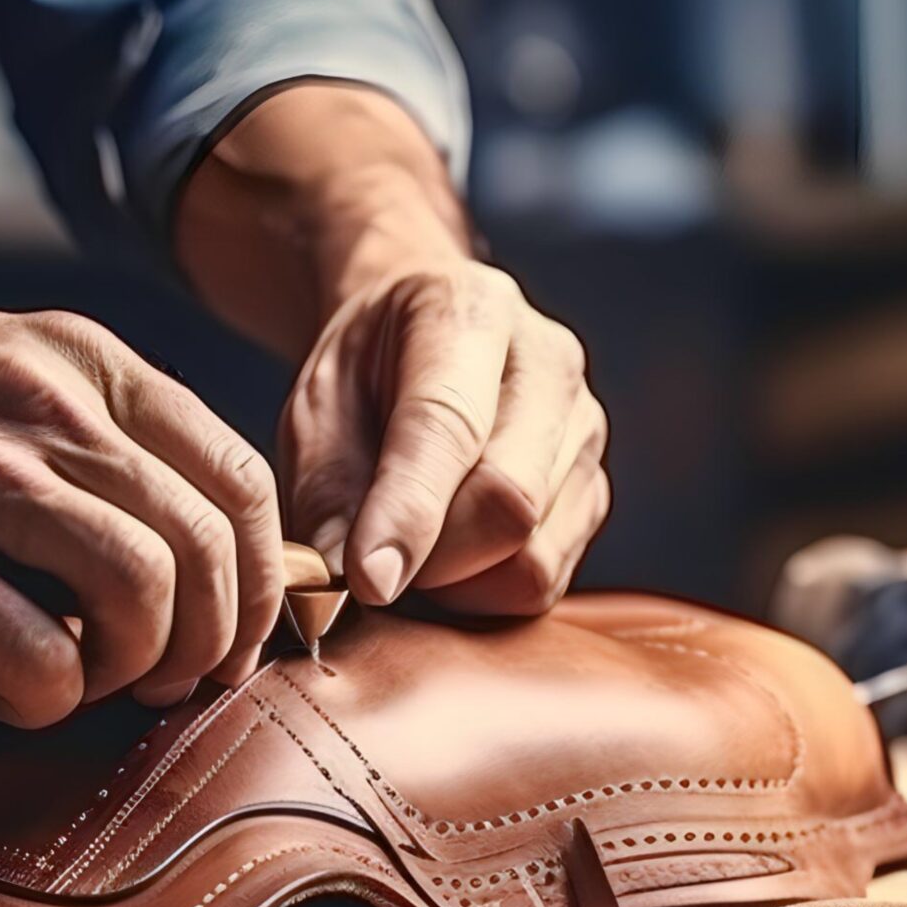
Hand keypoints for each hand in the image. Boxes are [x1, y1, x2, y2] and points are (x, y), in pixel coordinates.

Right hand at [0, 305, 284, 727]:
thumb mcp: (0, 379)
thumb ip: (96, 440)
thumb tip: (200, 557)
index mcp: (80, 362)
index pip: (237, 479)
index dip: (256, 582)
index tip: (224, 638)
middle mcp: (41, 404)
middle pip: (206, 548)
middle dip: (206, 643)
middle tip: (157, 682)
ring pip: (143, 593)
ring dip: (132, 667)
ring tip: (82, 682)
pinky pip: (40, 657)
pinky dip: (44, 699)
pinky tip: (0, 691)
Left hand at [282, 261, 608, 615]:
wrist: (423, 336)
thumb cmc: (364, 371)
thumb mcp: (314, 404)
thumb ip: (326, 487)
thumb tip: (353, 576)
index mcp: (469, 316)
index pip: (449, 427)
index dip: (408, 513)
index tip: (367, 580)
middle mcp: (549, 365)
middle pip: (511, 500)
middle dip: (432, 560)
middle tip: (373, 559)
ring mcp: (584, 430)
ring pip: (534, 556)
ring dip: (458, 582)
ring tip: (413, 544)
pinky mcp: (592, 489)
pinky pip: (546, 578)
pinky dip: (487, 590)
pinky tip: (451, 553)